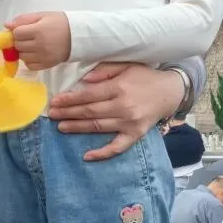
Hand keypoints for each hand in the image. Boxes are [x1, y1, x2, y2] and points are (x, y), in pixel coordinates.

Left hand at [6, 11, 71, 70]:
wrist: (78, 36)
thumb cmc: (60, 23)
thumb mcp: (43, 15)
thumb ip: (24, 19)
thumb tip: (6, 25)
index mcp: (38, 30)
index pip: (16, 33)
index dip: (17, 31)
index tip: (24, 30)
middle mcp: (39, 45)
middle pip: (18, 46)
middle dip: (20, 41)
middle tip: (28, 37)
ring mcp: (43, 57)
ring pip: (22, 56)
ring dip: (24, 51)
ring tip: (32, 45)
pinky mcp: (47, 65)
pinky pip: (30, 66)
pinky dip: (29, 61)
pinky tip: (35, 54)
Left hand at [47, 62, 185, 161]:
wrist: (171, 91)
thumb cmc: (145, 77)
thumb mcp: (126, 65)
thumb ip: (105, 70)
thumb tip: (85, 80)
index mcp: (119, 87)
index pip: (88, 95)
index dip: (70, 99)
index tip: (55, 101)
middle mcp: (123, 106)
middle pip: (90, 112)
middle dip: (68, 113)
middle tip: (52, 115)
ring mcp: (129, 122)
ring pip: (97, 127)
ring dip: (77, 128)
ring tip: (61, 127)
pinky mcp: (136, 134)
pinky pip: (117, 147)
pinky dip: (102, 153)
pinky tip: (87, 156)